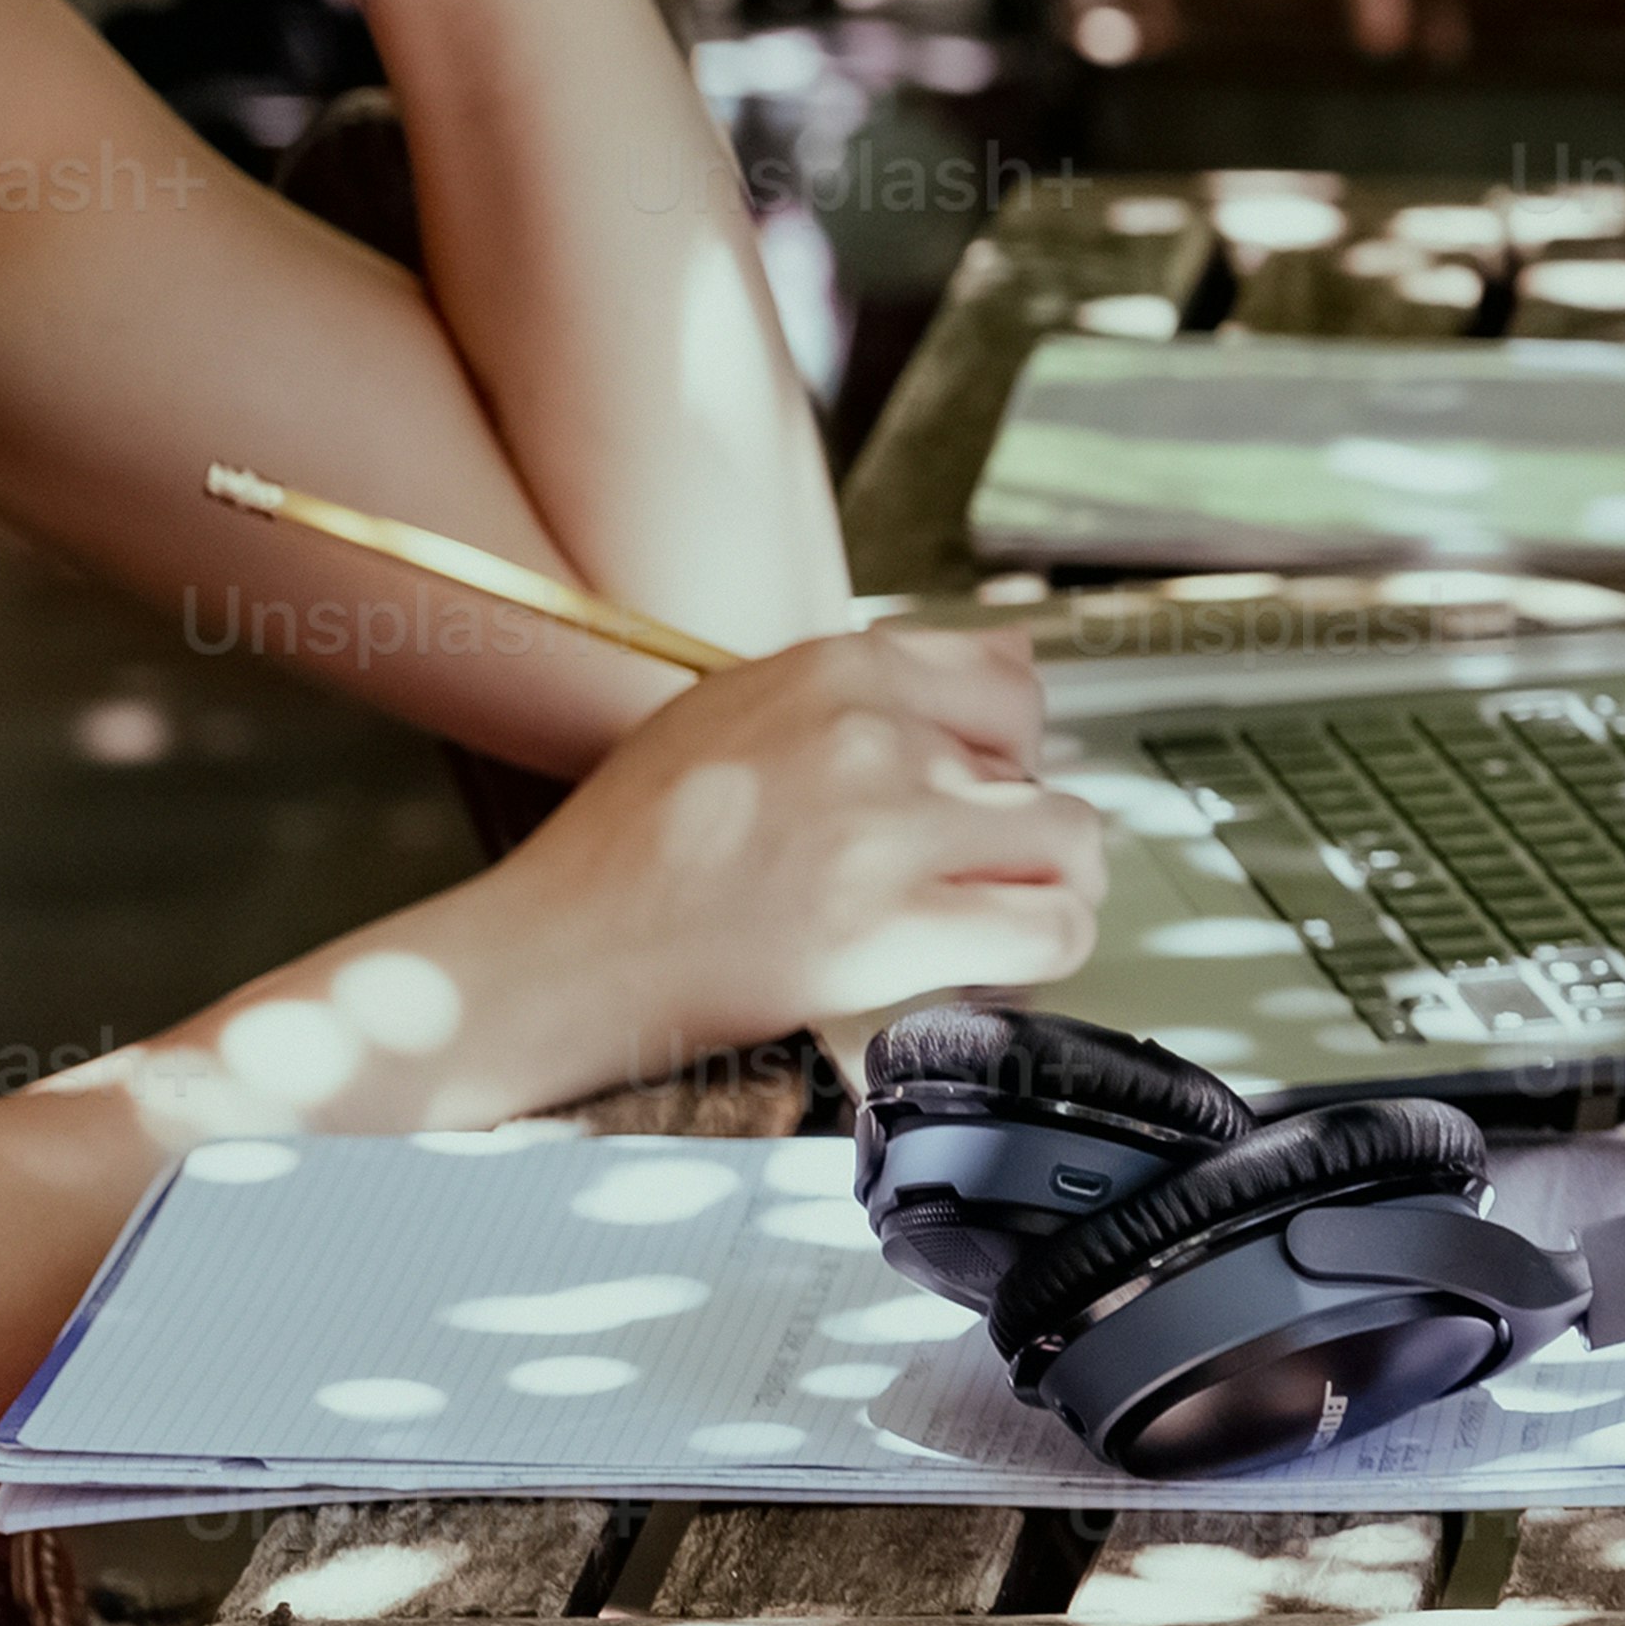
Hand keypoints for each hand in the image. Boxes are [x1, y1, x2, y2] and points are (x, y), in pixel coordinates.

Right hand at [487, 625, 1097, 1075]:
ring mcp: (886, 827)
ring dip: (1038, 890)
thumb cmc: (630, 851)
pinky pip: (1053, 929)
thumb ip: (869, 686)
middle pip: (1040, 770)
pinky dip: (1037, 956)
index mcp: (834, 670)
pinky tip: (979, 970)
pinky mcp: (891, 928)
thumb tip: (1017, 656)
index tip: (968, 797)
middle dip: (1012, 829)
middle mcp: (872, 733)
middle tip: (953, 876)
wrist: (554, 954)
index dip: (1001, 752)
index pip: (1010, 683)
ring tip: (973, 922)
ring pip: (1070, 844)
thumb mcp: (734, 712)